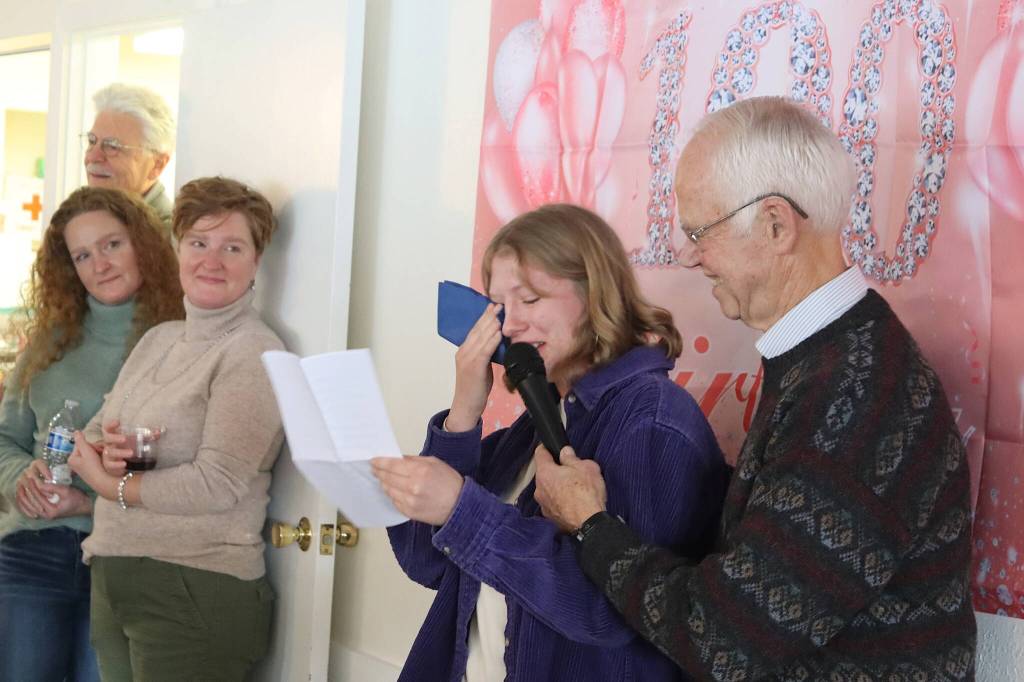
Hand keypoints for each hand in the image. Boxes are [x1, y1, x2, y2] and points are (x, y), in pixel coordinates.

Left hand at [14, 460, 91, 518]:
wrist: (85, 506)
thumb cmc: (78, 499)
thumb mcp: (67, 491)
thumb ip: (53, 488)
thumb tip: (40, 484)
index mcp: (51, 511)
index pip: (38, 498)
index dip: (34, 488)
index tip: (31, 479)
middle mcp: (47, 515)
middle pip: (33, 503)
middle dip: (29, 492)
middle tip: (25, 482)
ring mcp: (46, 516)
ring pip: (31, 507)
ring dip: (27, 498)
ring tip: (24, 488)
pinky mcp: (47, 514)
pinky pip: (34, 509)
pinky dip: (28, 504)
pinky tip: (26, 497)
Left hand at [68, 432, 117, 500]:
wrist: (102, 481)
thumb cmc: (94, 466)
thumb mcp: (87, 451)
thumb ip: (81, 441)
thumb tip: (75, 431)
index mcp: (71, 458)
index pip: (80, 444)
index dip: (91, 444)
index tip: (98, 448)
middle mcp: (74, 463)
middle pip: (85, 449)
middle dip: (95, 448)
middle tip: (102, 452)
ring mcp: (81, 467)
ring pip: (90, 454)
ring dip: (98, 453)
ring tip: (104, 456)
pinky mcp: (88, 470)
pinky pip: (93, 459)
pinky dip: (98, 458)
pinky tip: (103, 461)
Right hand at [100, 420, 163, 474]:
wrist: (124, 466)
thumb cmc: (129, 449)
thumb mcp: (138, 442)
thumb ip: (149, 436)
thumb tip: (159, 431)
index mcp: (115, 437)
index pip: (108, 429)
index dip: (110, 424)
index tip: (118, 422)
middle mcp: (110, 445)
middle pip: (107, 438)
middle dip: (115, 438)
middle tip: (124, 438)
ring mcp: (108, 455)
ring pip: (109, 452)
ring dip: (120, 452)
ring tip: (131, 453)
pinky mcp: (110, 466)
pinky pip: (110, 465)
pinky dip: (117, 464)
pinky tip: (124, 464)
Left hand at [371, 455, 464, 525]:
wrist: (460, 506)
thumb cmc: (449, 482)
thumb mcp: (434, 463)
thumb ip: (414, 460)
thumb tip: (397, 459)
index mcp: (420, 470)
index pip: (392, 464)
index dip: (380, 462)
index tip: (373, 460)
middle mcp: (413, 486)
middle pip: (387, 477)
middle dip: (378, 471)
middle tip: (374, 468)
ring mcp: (410, 501)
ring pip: (388, 490)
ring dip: (384, 483)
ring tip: (382, 478)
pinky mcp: (409, 512)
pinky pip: (394, 501)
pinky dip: (392, 494)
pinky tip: (393, 489)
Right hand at [447, 303, 502, 431]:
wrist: (466, 407)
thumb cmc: (474, 389)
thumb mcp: (480, 368)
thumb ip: (485, 354)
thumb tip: (497, 344)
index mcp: (464, 351)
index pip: (474, 330)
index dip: (484, 318)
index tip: (492, 308)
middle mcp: (463, 352)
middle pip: (477, 330)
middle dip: (488, 317)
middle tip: (498, 305)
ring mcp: (467, 359)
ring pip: (481, 338)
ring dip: (491, 325)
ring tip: (500, 314)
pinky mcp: (474, 367)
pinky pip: (484, 350)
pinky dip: (492, 340)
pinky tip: (499, 333)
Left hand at [533, 444, 606, 532]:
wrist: (589, 524)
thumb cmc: (587, 495)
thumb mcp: (585, 467)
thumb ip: (572, 458)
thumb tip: (565, 453)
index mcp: (545, 473)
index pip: (540, 454)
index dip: (546, 448)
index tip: (550, 447)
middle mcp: (540, 489)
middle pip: (545, 473)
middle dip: (556, 471)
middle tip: (572, 471)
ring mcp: (544, 505)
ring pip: (549, 490)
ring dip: (558, 488)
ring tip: (576, 490)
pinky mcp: (550, 517)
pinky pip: (554, 504)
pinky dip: (561, 502)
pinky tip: (574, 503)